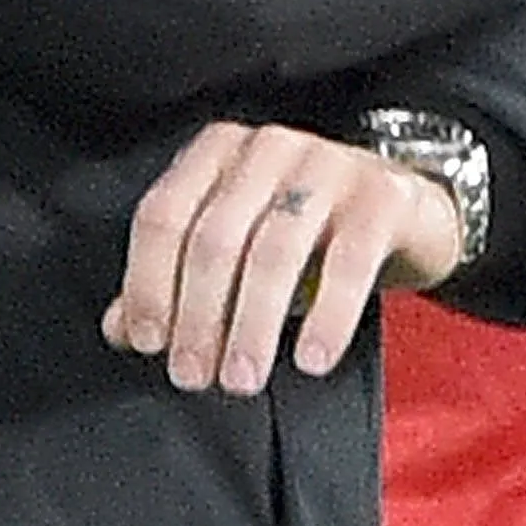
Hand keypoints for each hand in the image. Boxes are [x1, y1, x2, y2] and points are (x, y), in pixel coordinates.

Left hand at [101, 120, 464, 396]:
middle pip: (214, 237)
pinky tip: (311, 359)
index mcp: (218, 152)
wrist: (406, 209)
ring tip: (242, 378)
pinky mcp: (381, 196)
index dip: (148, 282)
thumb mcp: (235, 250)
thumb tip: (120, 328)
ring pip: (275, 249)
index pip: (163, 213)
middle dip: (198, 315)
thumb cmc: (305, 232)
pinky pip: (349, 260)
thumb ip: (176, 280)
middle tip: (195, 376)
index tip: (149, 342)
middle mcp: (268, 147)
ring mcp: (328, 164)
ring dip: (252, 324)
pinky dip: (326, 316)